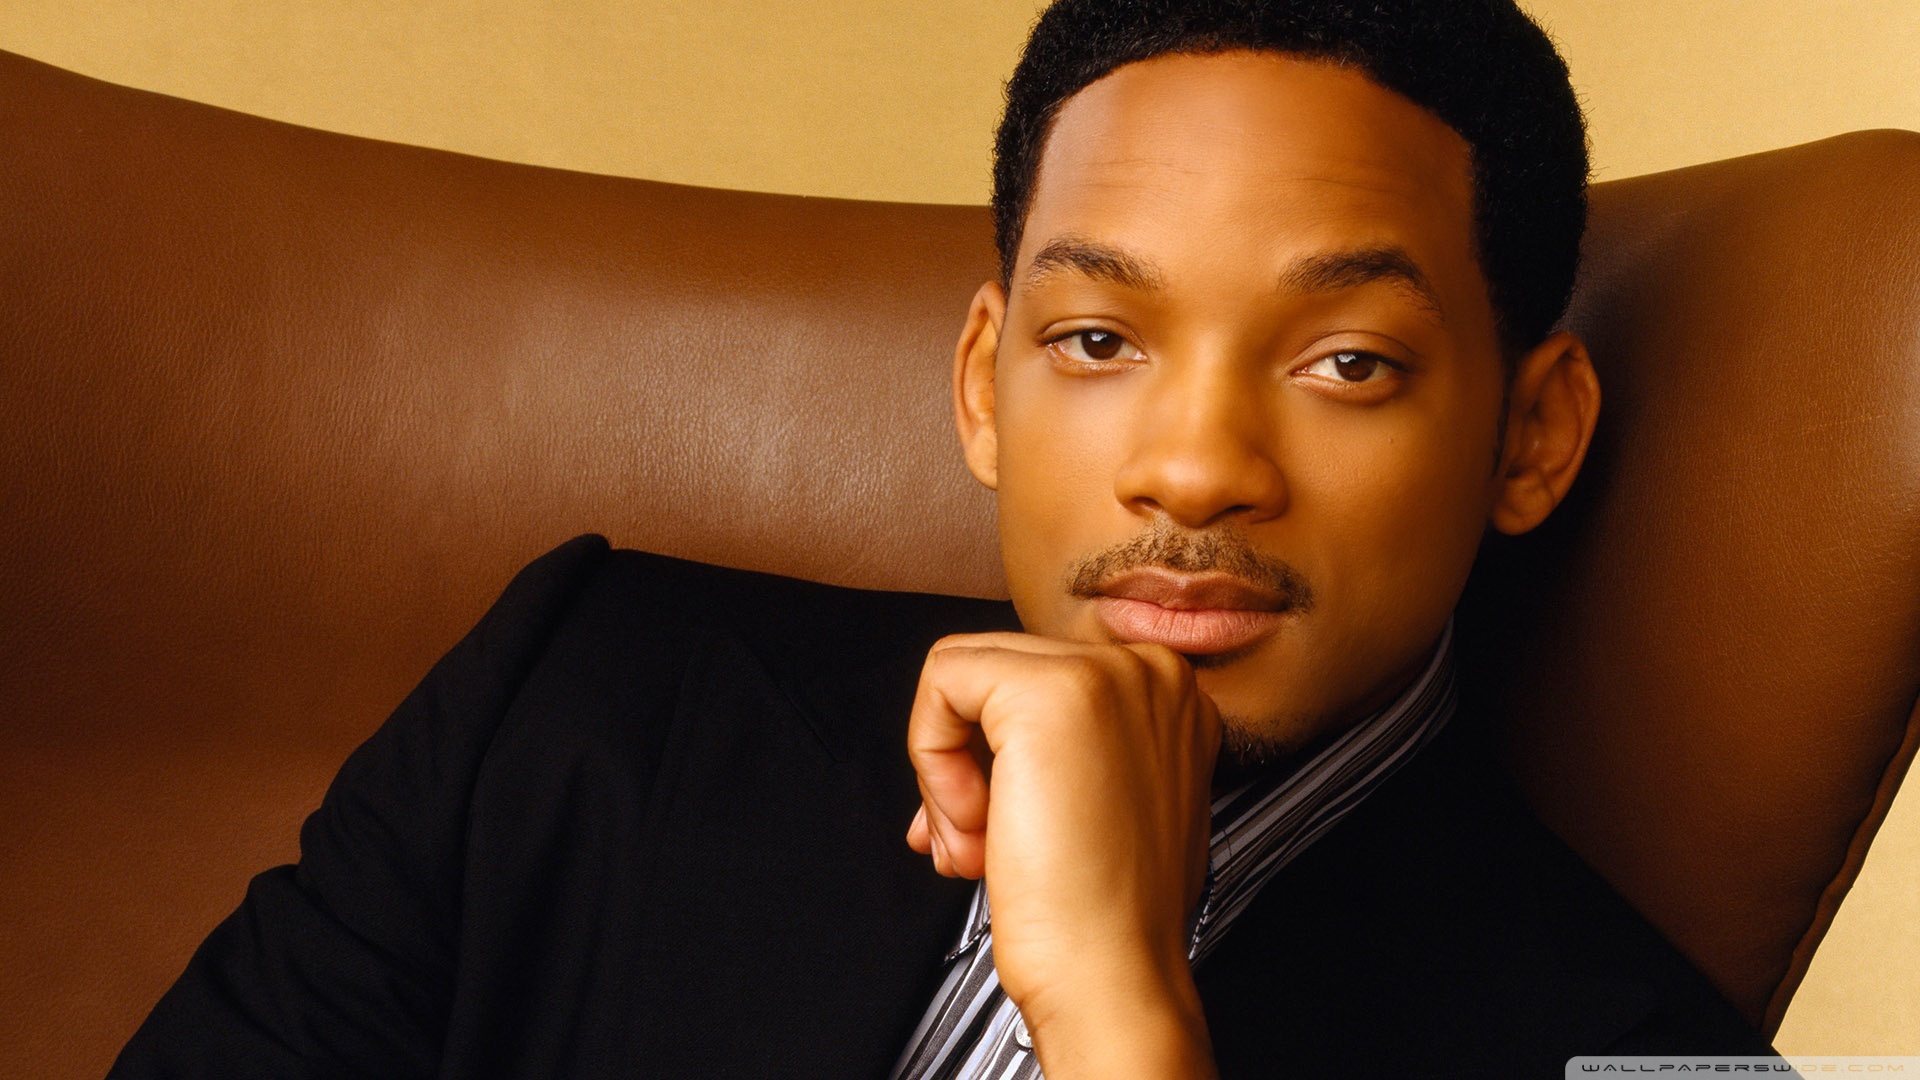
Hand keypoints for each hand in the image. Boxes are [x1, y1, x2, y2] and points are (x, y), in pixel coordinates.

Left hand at [905, 632, 1221, 1077]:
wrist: (1112, 976)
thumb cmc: (1107, 915)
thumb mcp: (1101, 802)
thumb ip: (1059, 751)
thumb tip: (972, 738)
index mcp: (1170, 697)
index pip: (1040, 681)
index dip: (996, 756)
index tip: (993, 826)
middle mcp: (1150, 672)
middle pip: (999, 674)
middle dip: (966, 766)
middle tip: (975, 844)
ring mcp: (1106, 674)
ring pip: (964, 674)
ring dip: (948, 773)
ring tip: (974, 846)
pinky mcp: (1049, 692)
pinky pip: (943, 683)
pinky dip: (932, 760)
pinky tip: (974, 827)